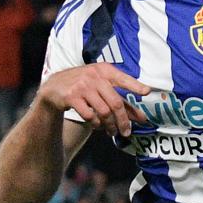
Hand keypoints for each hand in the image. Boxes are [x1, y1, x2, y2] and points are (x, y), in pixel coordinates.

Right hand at [35, 63, 149, 136]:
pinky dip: (96, 124)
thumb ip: (121, 99)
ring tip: (112, 132)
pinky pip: (89, 115)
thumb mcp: (101, 87)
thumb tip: (141, 117)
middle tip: (127, 132)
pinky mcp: (71, 97)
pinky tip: (97, 126)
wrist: (55, 86)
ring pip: (103, 111)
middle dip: (123, 120)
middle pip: (115, 102)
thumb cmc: (84, 86)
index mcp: (104, 70)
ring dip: (110, 125)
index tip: (147, 91)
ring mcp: (82, 86)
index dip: (135, 85)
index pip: (123, 78)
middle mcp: (94, 76)